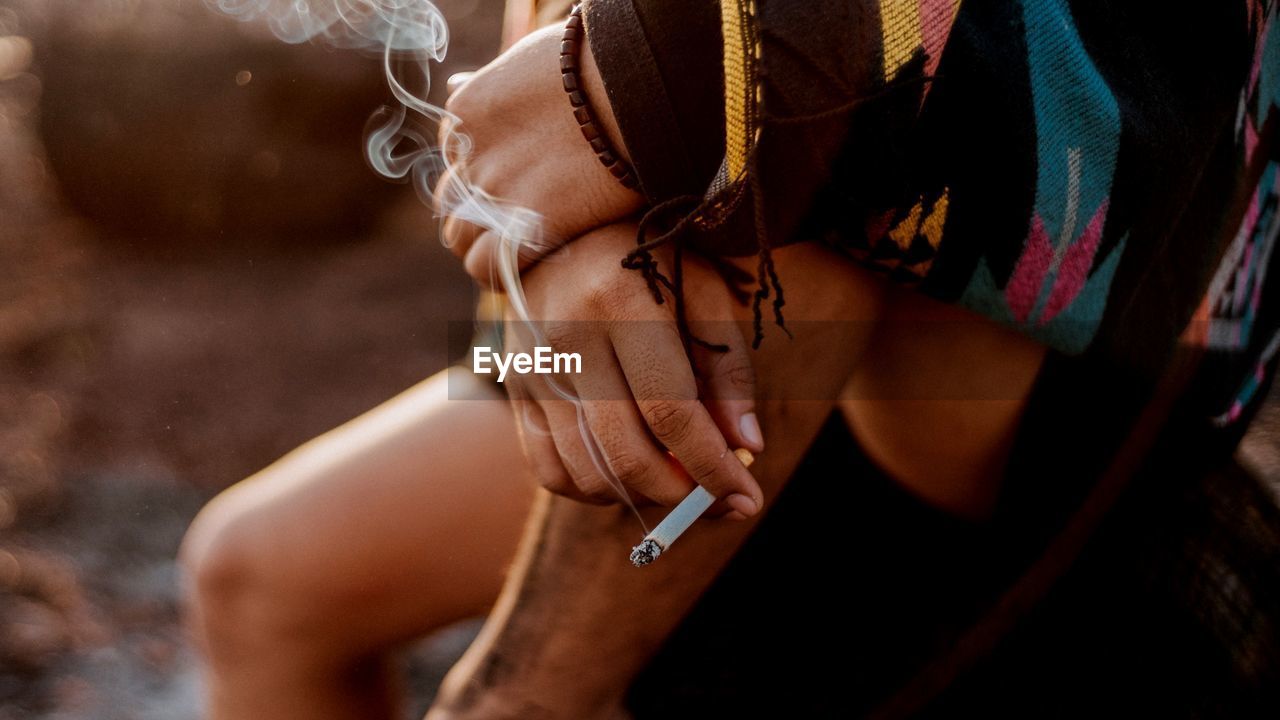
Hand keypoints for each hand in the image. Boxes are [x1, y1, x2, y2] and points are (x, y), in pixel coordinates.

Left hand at [437, 24, 643, 284]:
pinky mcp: (515, 226)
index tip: (513, 182)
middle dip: (477, 211)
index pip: (455, 152)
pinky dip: (499, 274)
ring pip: (461, 237)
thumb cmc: (602, 68)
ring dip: (486, 245)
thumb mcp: (532, 62)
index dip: (482, 172)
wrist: (635, 92)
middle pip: (451, 198)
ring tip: (521, 251)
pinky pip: (487, 265)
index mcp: (469, 108)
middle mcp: (469, 151)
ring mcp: (489, 190)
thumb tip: (455, 82)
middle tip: (518, 222)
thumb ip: (497, 84)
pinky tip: (522, 273)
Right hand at [498, 224, 764, 515]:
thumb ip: (728, 368)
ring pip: (585, 472)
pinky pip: (548, 469)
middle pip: (624, 452)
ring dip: (640, 496)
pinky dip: (593, 492)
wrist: (563, 226)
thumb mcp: (705, 291)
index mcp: (621, 303)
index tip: (747, 498)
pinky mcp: (514, 387)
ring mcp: (533, 367)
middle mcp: (569, 339)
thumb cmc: (653, 258)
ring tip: (678, 479)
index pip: (670, 411)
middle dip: (681, 493)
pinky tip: (629, 477)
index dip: (713, 466)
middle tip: (717, 499)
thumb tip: (747, 447)